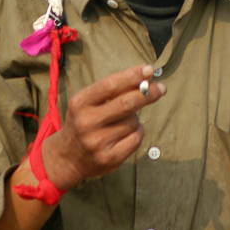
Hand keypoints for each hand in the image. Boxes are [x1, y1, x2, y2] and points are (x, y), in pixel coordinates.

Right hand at [42, 64, 165, 191]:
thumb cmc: (83, 120)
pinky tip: (127, 132)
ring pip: (133, 122)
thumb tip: (144, 78)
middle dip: (147, 93)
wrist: (68, 156)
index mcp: (80, 102)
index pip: (110, 85)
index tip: (148, 70)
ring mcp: (97, 142)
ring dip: (136, 117)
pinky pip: (136, 139)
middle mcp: (87, 122)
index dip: (132, 76)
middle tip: (161, 88)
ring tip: (124, 119)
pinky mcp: (109, 159)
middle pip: (126, 103)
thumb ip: (111, 90)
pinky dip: (137, 132)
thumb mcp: (87, 101)